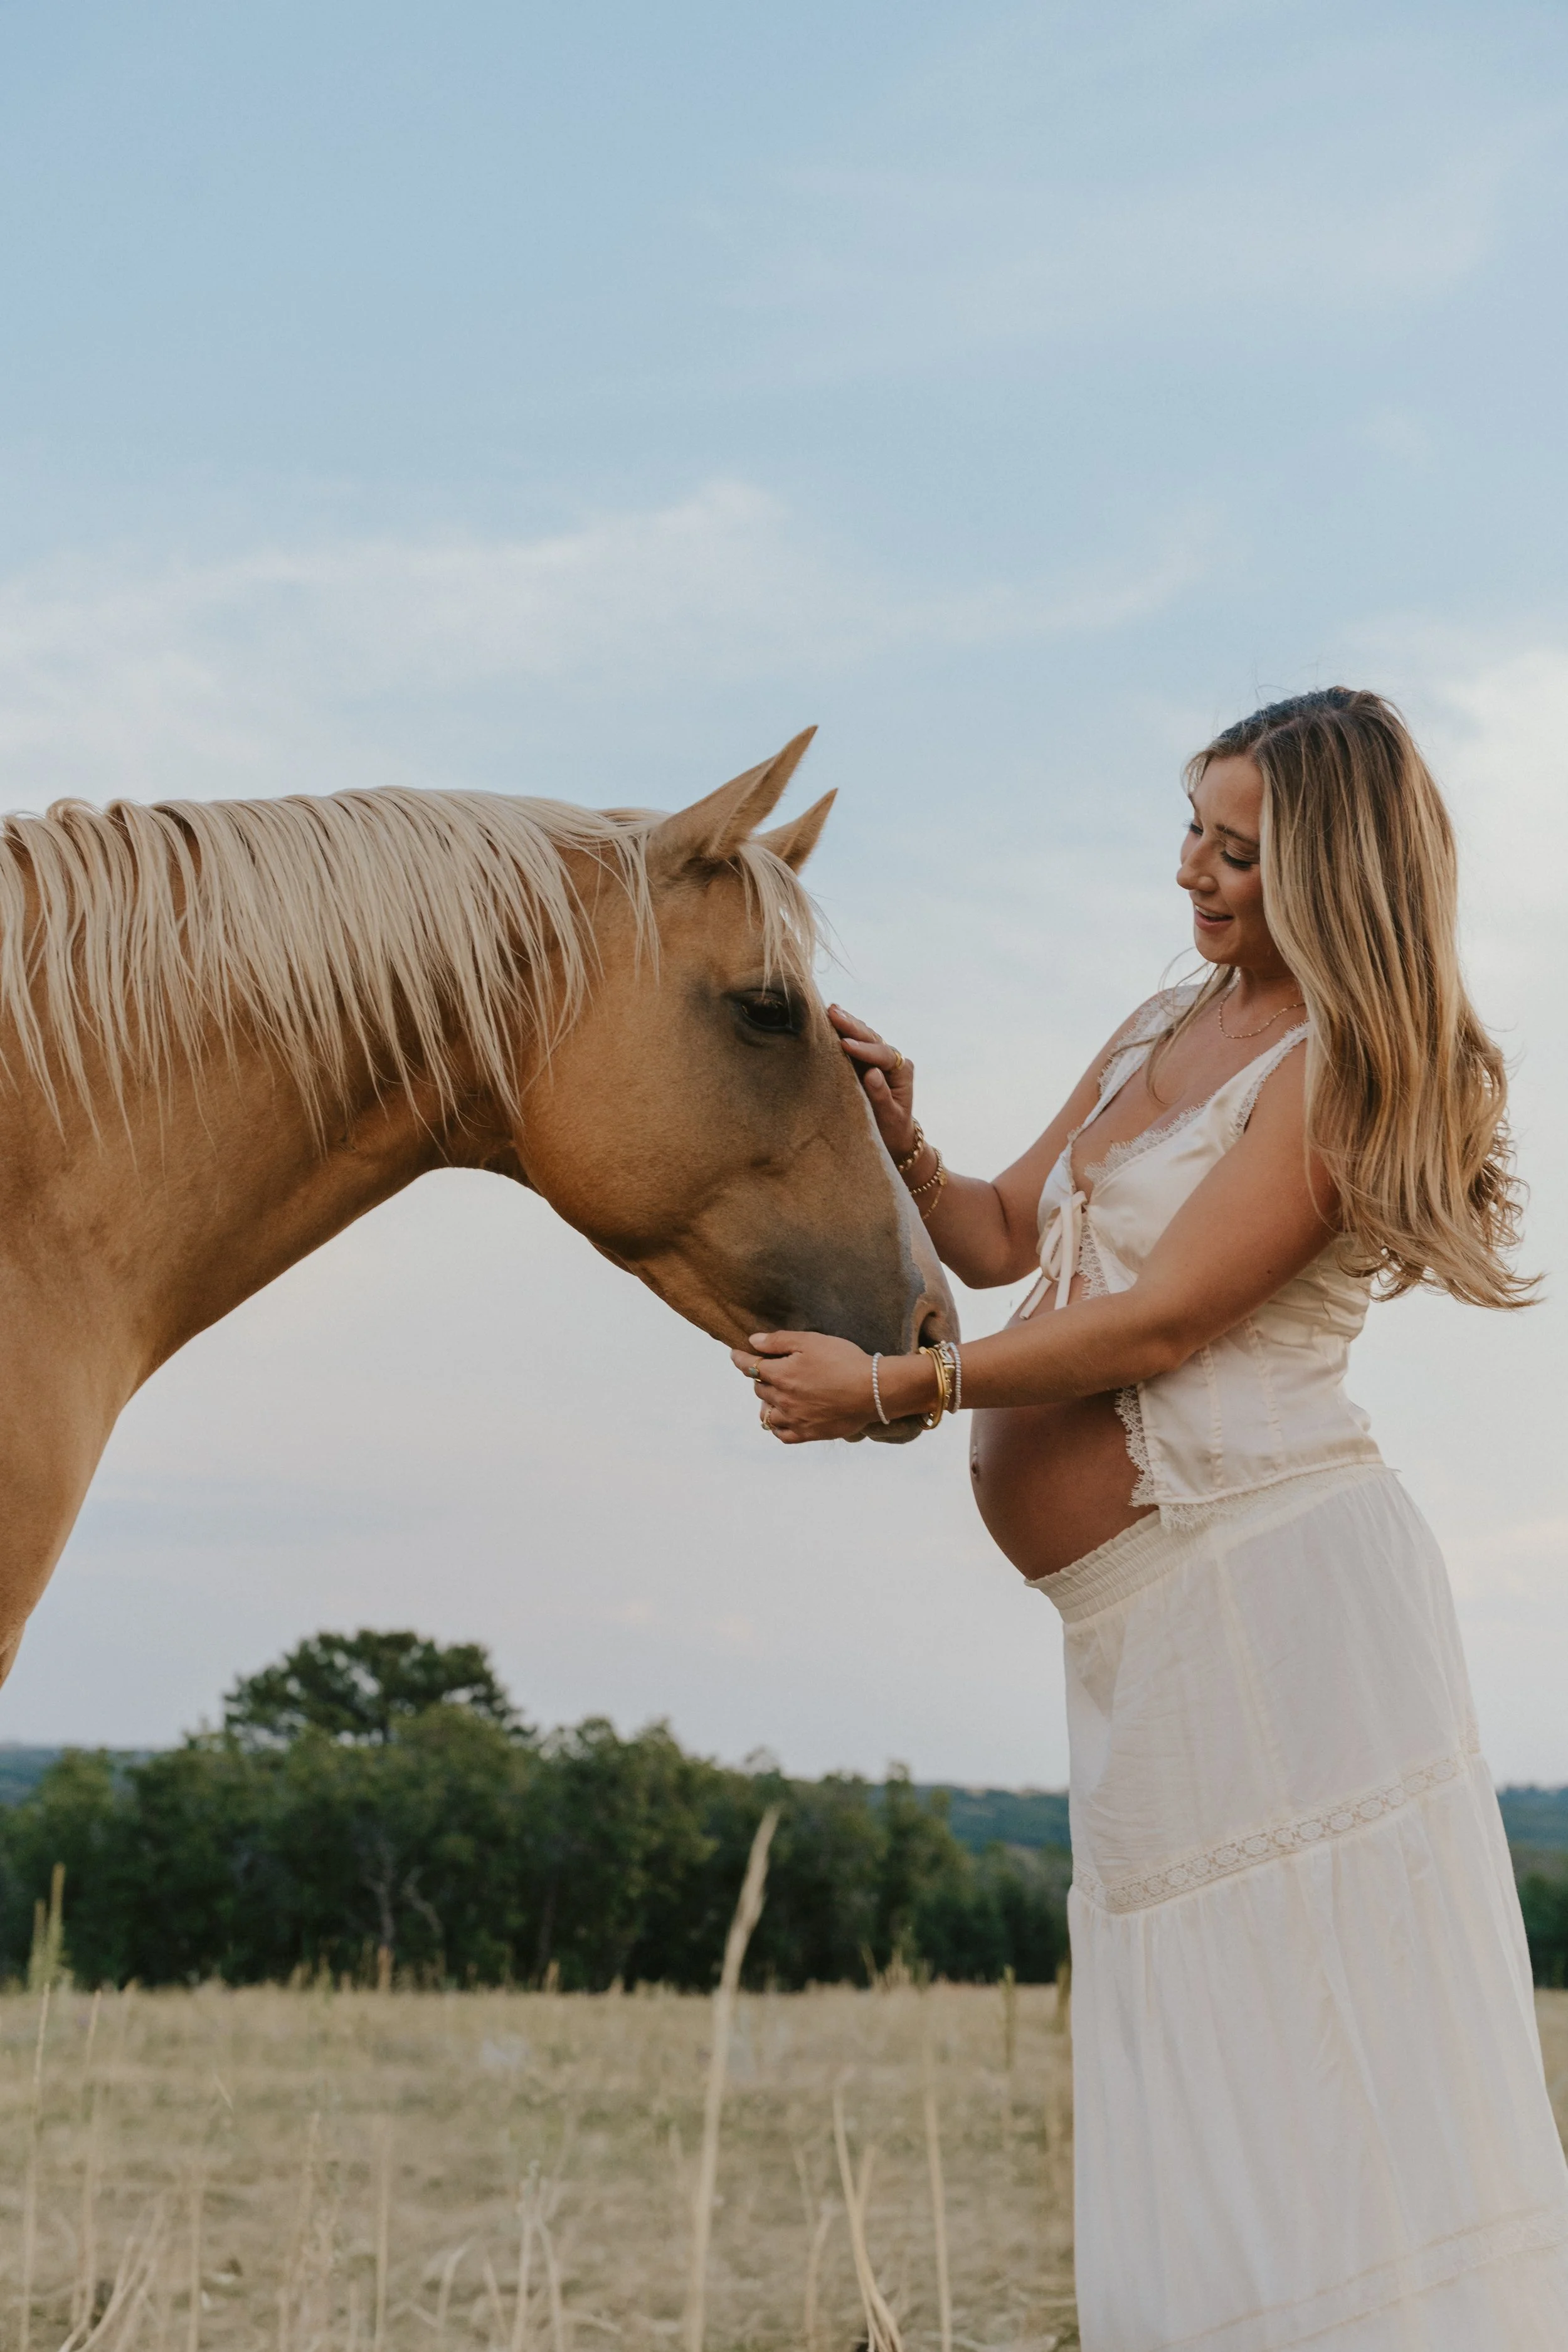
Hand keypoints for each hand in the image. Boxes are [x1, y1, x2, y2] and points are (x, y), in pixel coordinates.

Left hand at [730, 1329, 880, 1443]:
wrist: (872, 1390)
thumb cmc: (843, 1360)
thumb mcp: (811, 1341)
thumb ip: (778, 1341)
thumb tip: (752, 1342)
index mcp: (781, 1374)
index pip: (749, 1366)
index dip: (740, 1358)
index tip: (735, 1354)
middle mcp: (782, 1399)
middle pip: (759, 1388)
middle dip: (759, 1377)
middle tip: (767, 1370)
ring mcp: (794, 1419)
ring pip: (767, 1413)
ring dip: (766, 1402)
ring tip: (773, 1396)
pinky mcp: (808, 1433)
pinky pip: (782, 1435)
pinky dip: (777, 1427)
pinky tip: (781, 1420)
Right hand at [828, 1005, 916, 1160]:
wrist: (894, 1137)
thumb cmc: (892, 1130)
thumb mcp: (889, 1117)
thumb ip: (882, 1096)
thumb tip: (873, 1073)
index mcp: (902, 1072)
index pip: (883, 1055)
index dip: (864, 1049)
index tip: (845, 1044)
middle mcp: (893, 1061)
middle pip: (873, 1039)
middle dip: (853, 1026)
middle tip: (833, 1012)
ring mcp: (880, 1059)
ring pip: (865, 1037)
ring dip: (848, 1024)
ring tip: (831, 1010)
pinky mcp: (867, 1062)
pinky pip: (857, 1043)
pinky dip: (845, 1032)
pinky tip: (832, 1020)